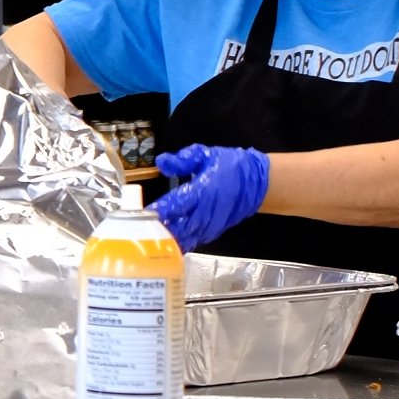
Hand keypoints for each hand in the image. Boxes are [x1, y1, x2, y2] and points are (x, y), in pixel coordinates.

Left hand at [150, 144, 269, 252]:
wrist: (257, 183)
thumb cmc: (230, 166)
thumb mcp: (206, 155)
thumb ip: (183, 159)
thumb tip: (161, 161)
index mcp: (203, 190)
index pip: (177, 203)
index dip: (160, 210)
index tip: (142, 213)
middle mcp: (207, 210)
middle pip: (180, 226)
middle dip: (161, 230)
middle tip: (141, 231)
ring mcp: (212, 223)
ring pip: (188, 237)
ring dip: (170, 240)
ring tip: (151, 242)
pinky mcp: (215, 231)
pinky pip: (196, 240)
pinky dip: (182, 243)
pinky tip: (169, 244)